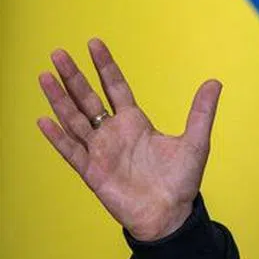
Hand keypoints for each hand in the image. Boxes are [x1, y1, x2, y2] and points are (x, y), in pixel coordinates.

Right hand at [36, 38, 221, 240]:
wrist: (169, 215)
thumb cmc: (181, 180)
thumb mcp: (196, 141)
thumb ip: (201, 112)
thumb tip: (215, 82)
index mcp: (136, 123)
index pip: (115, 87)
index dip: (105, 66)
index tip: (93, 43)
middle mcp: (114, 133)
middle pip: (88, 99)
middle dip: (73, 76)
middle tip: (57, 53)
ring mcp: (100, 152)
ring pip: (74, 120)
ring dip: (59, 100)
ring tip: (44, 76)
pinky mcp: (92, 172)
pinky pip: (71, 151)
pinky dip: (57, 137)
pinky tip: (44, 120)